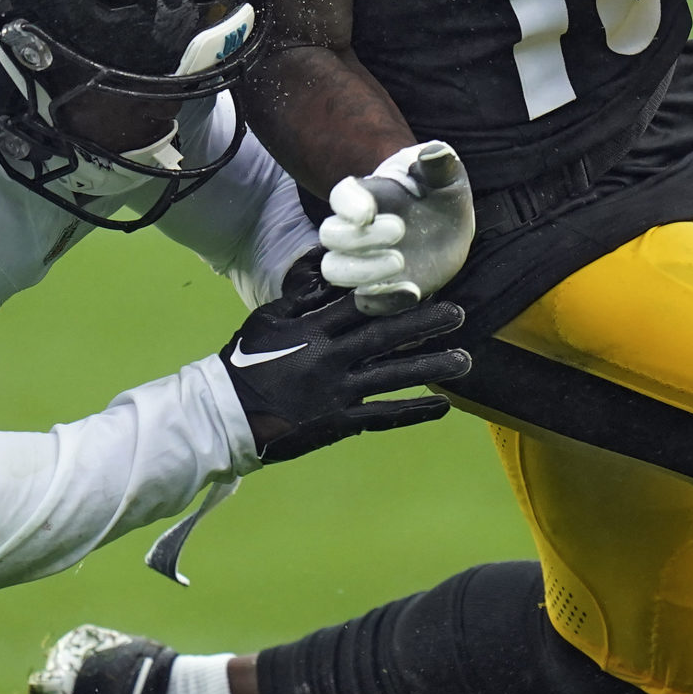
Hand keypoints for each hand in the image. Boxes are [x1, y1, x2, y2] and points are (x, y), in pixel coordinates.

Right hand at [219, 251, 469, 462]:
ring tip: (463, 361)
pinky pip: (383, 416)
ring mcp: (339, 393)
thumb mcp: (267, 319)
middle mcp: (330, 359)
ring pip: (392, 377)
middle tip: (458, 314)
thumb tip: (329, 271)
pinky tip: (442, 406)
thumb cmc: (246, 361)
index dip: (390, 296)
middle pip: (384, 338)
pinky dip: (414, 412)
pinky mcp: (341, 422)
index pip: (356, 307)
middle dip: (423, 325)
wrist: (229, 416)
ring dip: (430, 368)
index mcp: (312, 330)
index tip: (420, 285)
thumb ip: (299, 297)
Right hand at [320, 141, 474, 313]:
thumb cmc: (439, 192)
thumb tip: (435, 154)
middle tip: (400, 229)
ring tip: (401, 262)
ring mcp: (363, 261)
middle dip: (359, 237)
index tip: (367, 211)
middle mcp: (356, 229)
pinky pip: (365, 302)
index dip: (347, 205)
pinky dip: (383, 301)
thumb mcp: (445, 174)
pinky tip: (413, 292)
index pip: (341, 196)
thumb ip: (439, 164)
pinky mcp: (379, 289)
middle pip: (330, 235)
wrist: (449, 227)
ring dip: (361, 271)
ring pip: (335, 270)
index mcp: (366, 195)